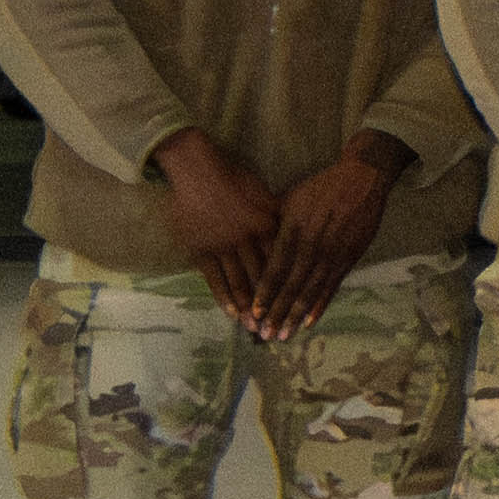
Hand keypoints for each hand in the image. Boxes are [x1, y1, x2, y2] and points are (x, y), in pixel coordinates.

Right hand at [152, 128, 284, 323]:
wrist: (198, 170)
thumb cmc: (236, 180)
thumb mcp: (266, 196)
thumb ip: (280, 220)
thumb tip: (297, 236)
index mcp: (268, 226)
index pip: (284, 262)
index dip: (293, 285)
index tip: (300, 305)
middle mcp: (248, 240)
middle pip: (265, 278)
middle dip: (273, 305)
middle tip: (281, 328)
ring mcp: (223, 247)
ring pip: (241, 283)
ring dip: (249, 308)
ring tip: (258, 328)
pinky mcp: (201, 251)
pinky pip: (215, 280)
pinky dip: (225, 298)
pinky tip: (233, 314)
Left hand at [247, 138, 401, 338]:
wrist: (362, 179)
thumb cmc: (320, 187)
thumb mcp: (290, 198)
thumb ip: (273, 223)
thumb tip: (251, 240)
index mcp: (294, 231)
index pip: (275, 269)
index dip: (264, 293)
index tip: (253, 313)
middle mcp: (312, 247)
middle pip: (291, 286)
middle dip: (277, 312)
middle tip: (265, 335)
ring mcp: (333, 254)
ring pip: (311, 291)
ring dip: (296, 315)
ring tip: (285, 335)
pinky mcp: (349, 258)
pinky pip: (332, 286)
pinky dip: (320, 305)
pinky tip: (310, 321)